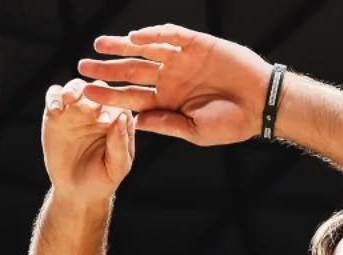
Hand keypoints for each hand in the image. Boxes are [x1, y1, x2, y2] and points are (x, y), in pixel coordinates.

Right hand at [42, 81, 135, 204]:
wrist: (77, 192)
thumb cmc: (102, 180)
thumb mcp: (116, 168)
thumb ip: (120, 145)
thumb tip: (122, 117)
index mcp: (118, 120)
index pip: (118, 105)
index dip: (112, 110)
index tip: (105, 122)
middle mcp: (99, 110)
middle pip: (98, 91)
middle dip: (92, 97)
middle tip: (86, 110)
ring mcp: (77, 109)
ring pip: (76, 87)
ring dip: (73, 90)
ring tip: (69, 100)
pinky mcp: (56, 112)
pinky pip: (54, 95)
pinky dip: (54, 98)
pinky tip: (55, 110)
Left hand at [78, 26, 269, 146]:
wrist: (260, 104)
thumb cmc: (231, 124)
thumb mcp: (195, 132)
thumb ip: (165, 124)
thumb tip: (134, 123)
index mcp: (168, 102)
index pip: (133, 98)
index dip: (109, 95)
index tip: (87, 95)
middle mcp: (171, 79)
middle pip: (132, 72)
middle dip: (108, 70)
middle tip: (82, 67)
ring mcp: (182, 60)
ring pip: (145, 50)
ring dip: (122, 48)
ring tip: (99, 46)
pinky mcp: (196, 43)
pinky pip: (170, 36)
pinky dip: (153, 35)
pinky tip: (135, 38)